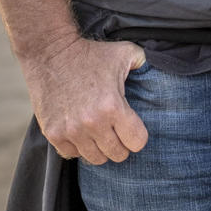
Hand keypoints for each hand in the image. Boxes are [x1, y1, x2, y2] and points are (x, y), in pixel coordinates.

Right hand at [21, 36, 149, 163]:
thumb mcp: (125, 52)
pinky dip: (78, 147)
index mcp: (113, 106)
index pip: (137, 143)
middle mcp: (92, 123)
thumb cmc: (91, 53)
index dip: (137, 135)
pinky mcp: (53, 133)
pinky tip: (80, 131)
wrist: (49, 52)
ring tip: (98, 131)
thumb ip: (145, 64)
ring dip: (99, 147)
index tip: (131, 126)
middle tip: (115, 129)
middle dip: (120, 143)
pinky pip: (72, 155)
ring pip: (95, 158)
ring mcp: (71, 131)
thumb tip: (161, 72)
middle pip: (118, 155)